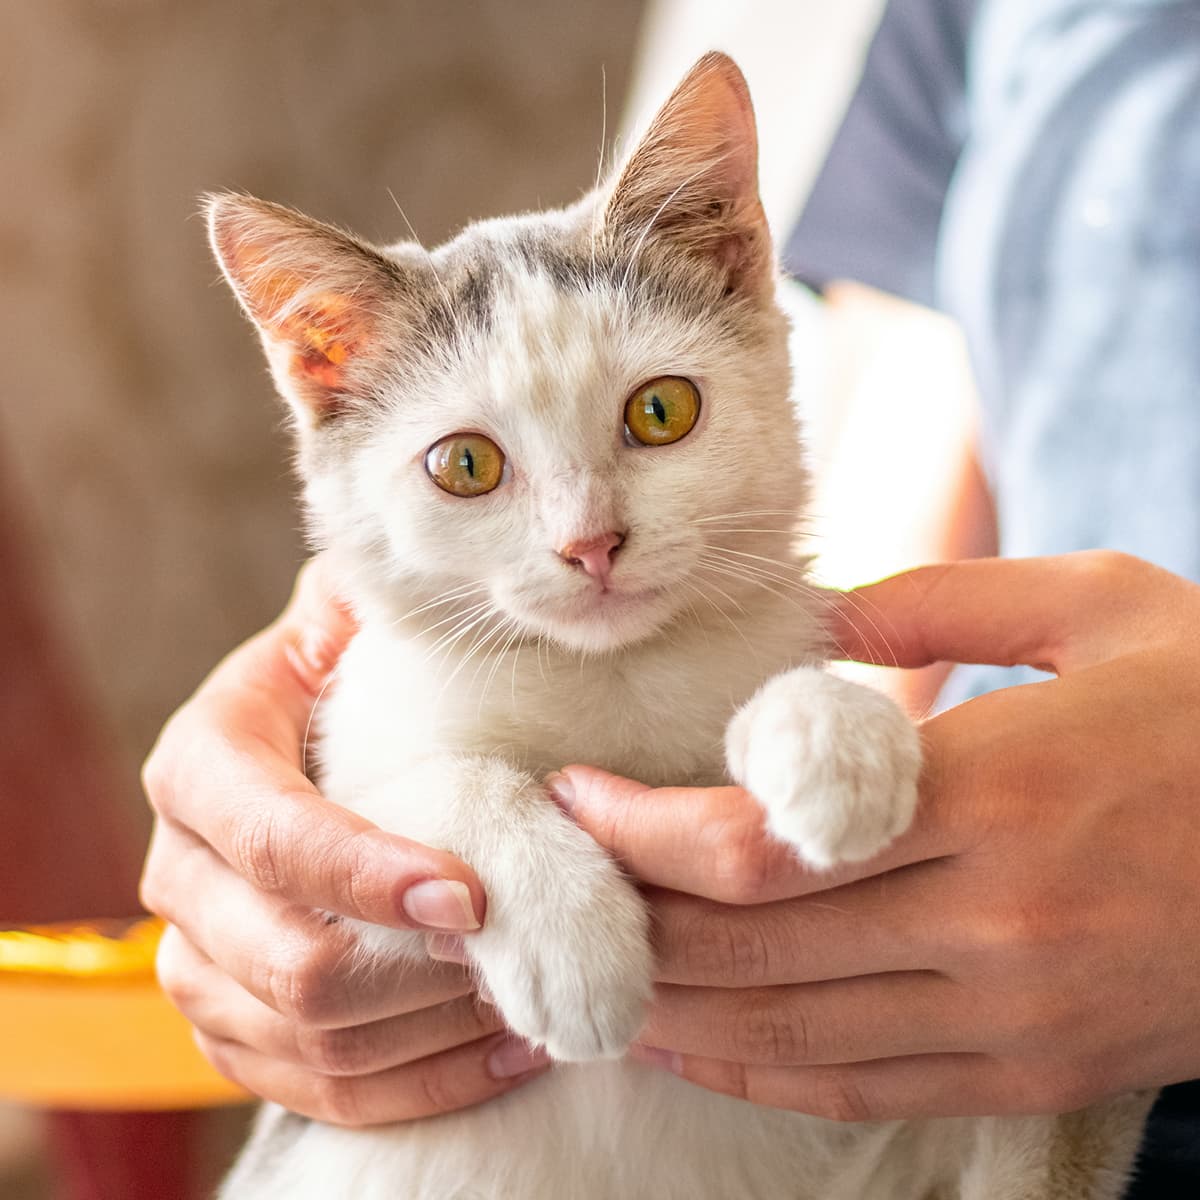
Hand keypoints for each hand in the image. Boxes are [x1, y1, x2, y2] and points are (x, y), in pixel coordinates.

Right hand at [141, 560, 548, 1125]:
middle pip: (287, 963)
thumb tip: (435, 571)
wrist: (308, 759)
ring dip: (430, 1031)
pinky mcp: (238, 1026)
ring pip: (306, 1041)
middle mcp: (181, 872)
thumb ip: (370, 599)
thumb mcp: (350, 621)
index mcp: (202, 764)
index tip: (473, 892)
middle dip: (417, 969)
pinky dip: (416, 1082)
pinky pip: (317, 1090)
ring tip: (529, 999)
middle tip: (520, 950)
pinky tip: (504, 1050)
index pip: (272, 835)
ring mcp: (201, 961)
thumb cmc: (350, 680)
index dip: (364, 872)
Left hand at [557, 552, 1199, 1120]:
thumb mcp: (1102, 607)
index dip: (642, 832)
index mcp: (1000, 786)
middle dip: (628, 911)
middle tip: (555, 877)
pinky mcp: (1038, 1068)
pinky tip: (687, 1044)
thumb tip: (812, 614)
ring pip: (789, 1027)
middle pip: (749, 942)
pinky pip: (863, 1084)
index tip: (575, 801)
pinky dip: (756, 1070)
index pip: (760, 843)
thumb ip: (942, 599)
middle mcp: (997, 917)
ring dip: (668, 1002)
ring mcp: (1018, 1011)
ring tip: (588, 960)